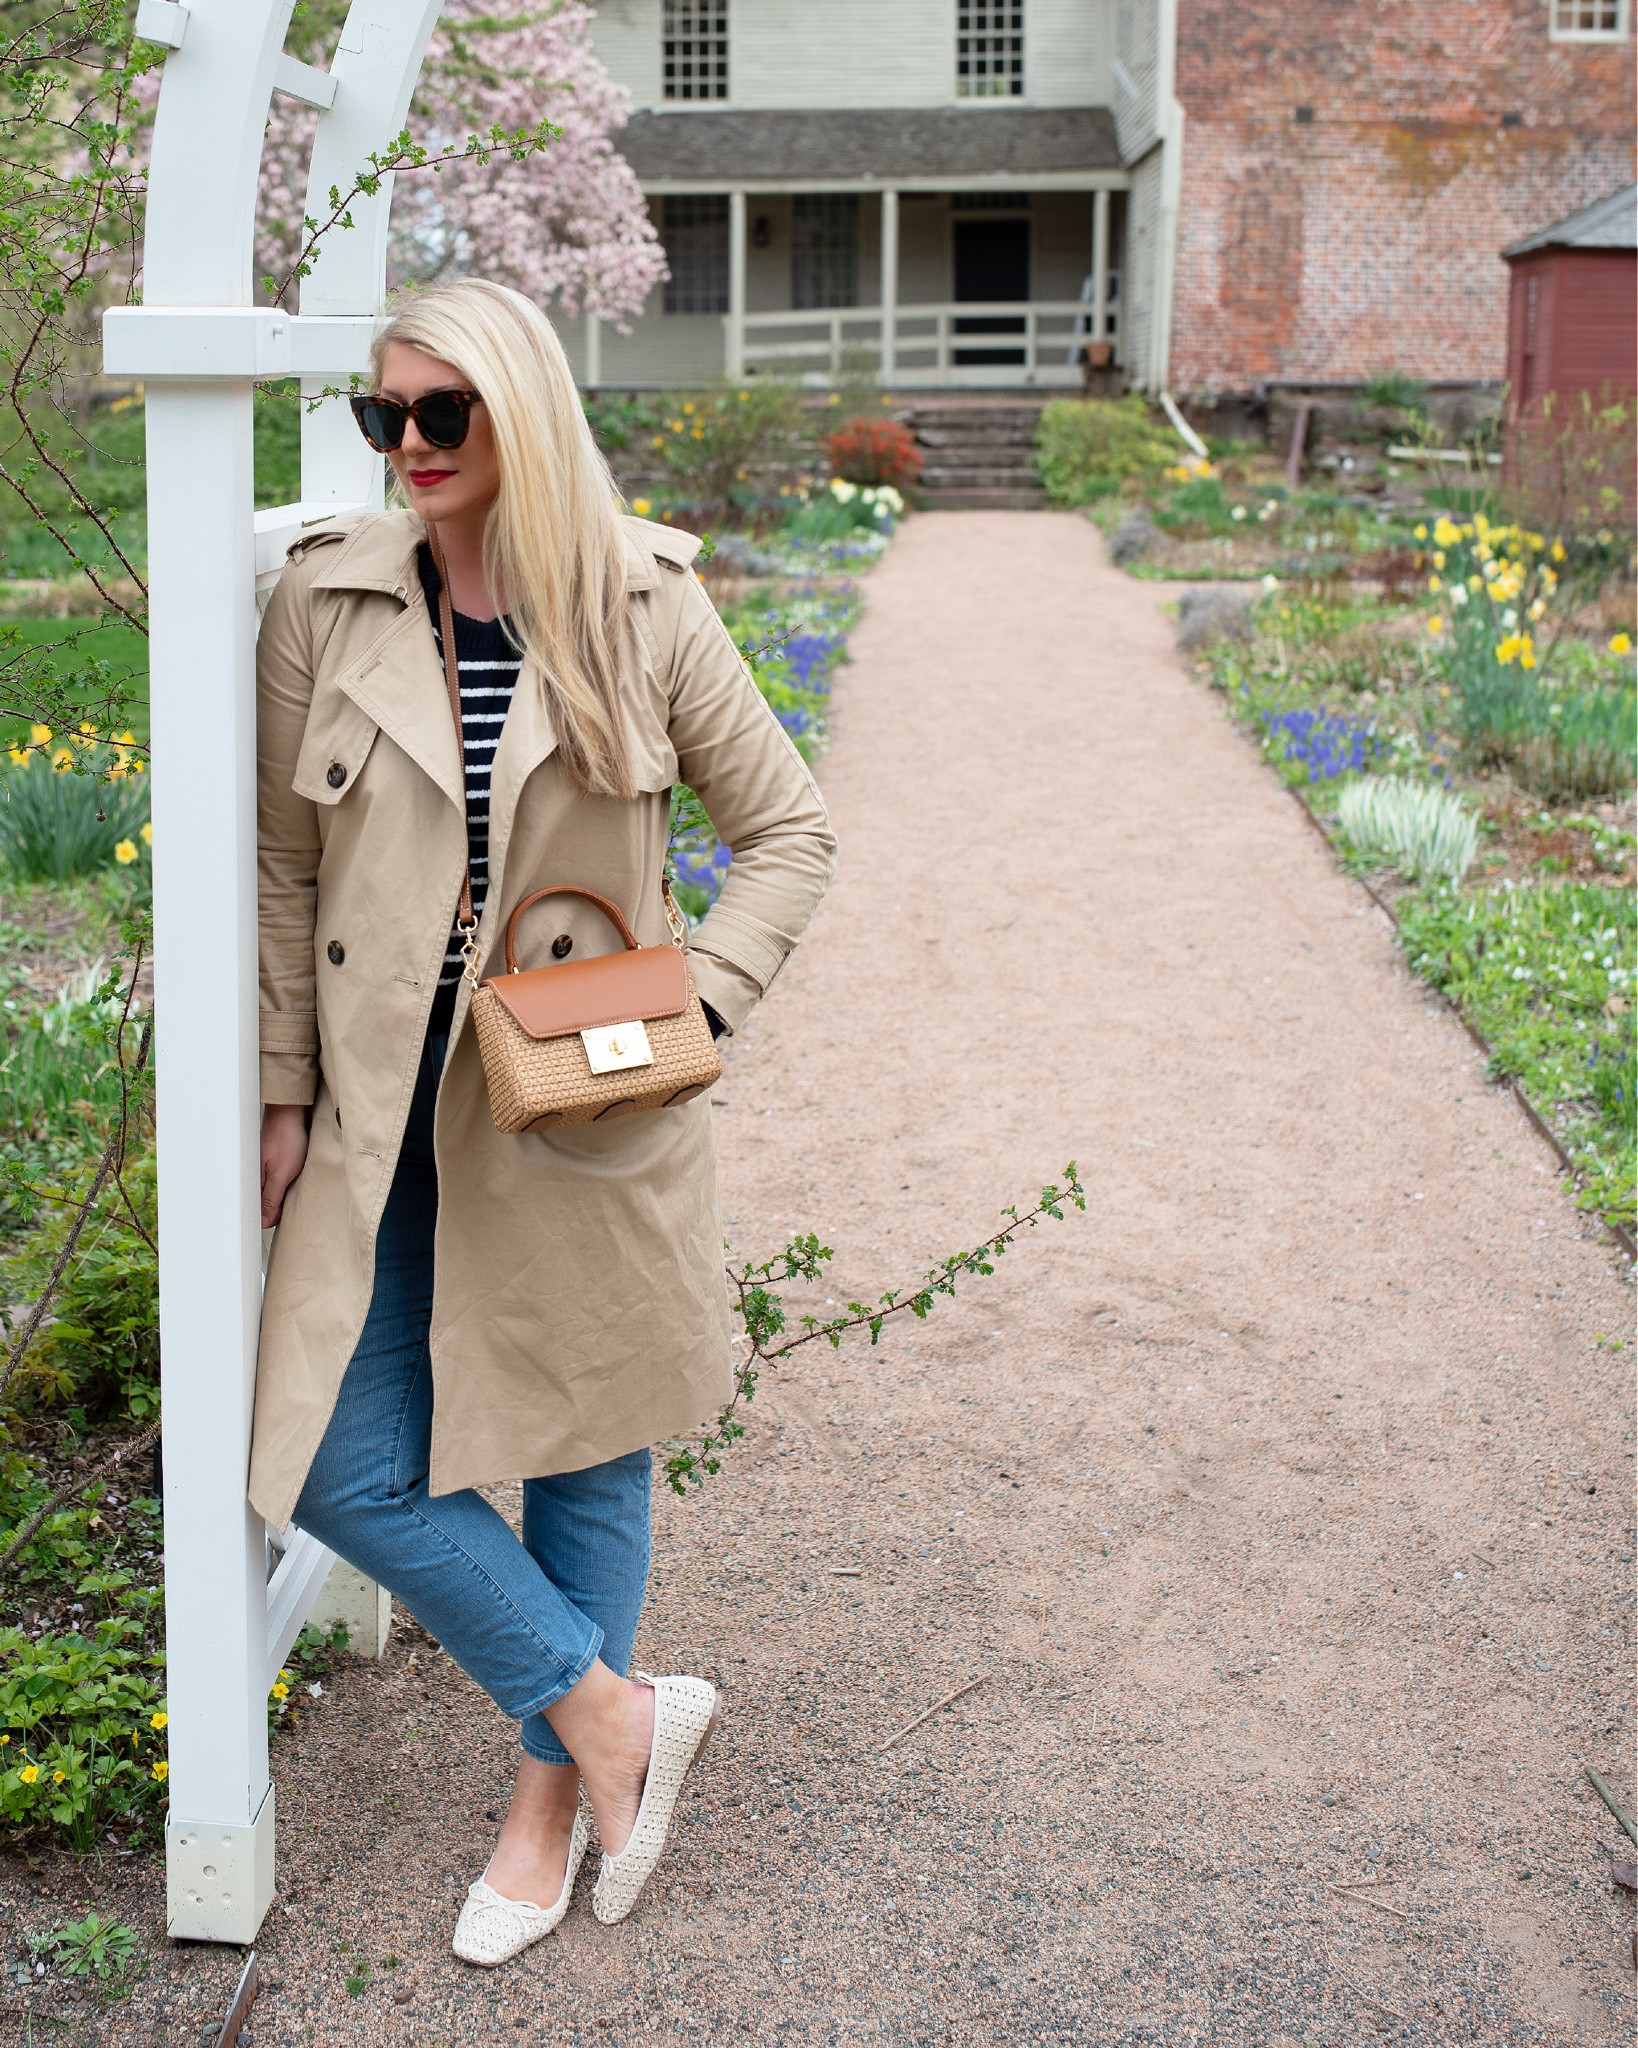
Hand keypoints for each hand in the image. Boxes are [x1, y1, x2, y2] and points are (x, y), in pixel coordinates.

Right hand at [261, 1104, 309, 1227]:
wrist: (290, 1113)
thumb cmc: (286, 1138)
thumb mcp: (282, 1173)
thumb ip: (272, 1198)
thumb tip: (264, 1221)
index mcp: (251, 1181)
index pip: (255, 1211)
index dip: (268, 1218)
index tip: (279, 1219)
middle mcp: (252, 1176)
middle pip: (260, 1203)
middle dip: (273, 1209)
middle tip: (286, 1204)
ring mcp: (260, 1168)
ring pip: (267, 1192)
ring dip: (278, 1196)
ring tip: (288, 1190)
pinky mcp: (267, 1163)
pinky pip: (272, 1181)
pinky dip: (281, 1184)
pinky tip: (288, 1179)